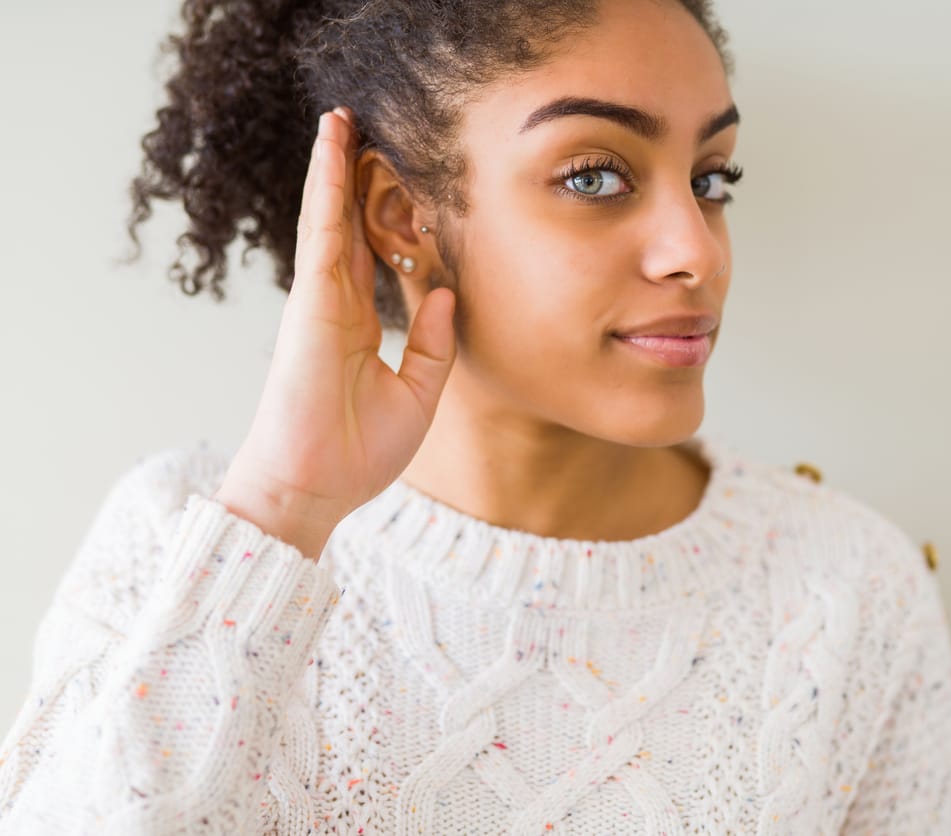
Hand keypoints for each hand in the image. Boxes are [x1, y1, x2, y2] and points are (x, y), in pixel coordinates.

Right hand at [213, 107, 456, 559]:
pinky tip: (331, 147)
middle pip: (346, 228)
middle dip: (351, 179)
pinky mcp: (310, 301)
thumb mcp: (418, 395)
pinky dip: (325, 186)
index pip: (371, 260)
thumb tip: (448, 294)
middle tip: (361, 130)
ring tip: (341, 119)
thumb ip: (434, 344)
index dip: (379, 219)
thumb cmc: (357, 454)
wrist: (314, 488)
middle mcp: (335, 307)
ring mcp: (319, 301)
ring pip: (330, 217)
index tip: (394, 185)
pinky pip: (322, 231)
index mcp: (357, 328)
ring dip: (333, 167)